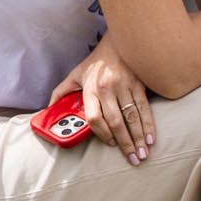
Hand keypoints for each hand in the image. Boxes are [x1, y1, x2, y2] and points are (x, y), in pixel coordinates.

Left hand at [47, 43, 155, 164]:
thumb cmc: (95, 61)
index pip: (94, 117)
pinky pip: (144, 108)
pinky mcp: (139, 84)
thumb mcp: (75, 75)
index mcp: (91, 89)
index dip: (102, 133)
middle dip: (125, 143)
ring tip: (143, 154)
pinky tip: (151, 138)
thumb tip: (48, 110)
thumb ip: (61, 92)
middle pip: (116, 121)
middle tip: (132, 159)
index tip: (110, 144)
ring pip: (132, 117)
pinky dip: (149, 124)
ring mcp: (125, 86)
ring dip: (139, 138)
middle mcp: (107, 88)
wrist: (119, 40)